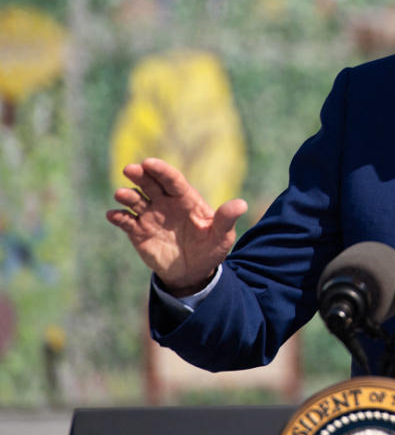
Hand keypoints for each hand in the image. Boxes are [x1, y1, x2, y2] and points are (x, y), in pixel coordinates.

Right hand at [105, 157, 247, 297]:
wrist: (193, 272)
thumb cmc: (210, 249)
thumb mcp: (222, 236)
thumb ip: (226, 219)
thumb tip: (241, 204)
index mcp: (186, 199)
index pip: (173, 180)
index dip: (161, 171)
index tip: (149, 163)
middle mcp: (165, 203)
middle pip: (151, 184)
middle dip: (140, 175)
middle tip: (130, 169)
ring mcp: (150, 216)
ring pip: (135, 200)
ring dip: (127, 195)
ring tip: (122, 194)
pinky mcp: (138, 232)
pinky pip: (125, 222)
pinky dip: (118, 218)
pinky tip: (113, 215)